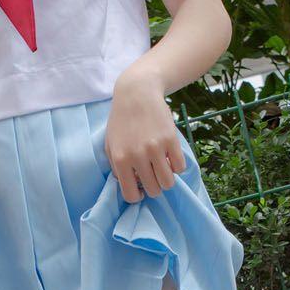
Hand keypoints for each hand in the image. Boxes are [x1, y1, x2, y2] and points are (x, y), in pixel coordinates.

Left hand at [104, 66, 186, 202]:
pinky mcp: (171, 140)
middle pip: (154, 191)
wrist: (137, 93)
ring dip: (167, 180)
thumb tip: (130, 186)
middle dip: (154, 187)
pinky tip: (170, 157)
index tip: (140, 188)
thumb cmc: (121, 121)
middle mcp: (138, 156)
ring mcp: (156, 148)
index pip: (131, 196)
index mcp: (120, 159)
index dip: (137, 196)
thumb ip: (116, 168)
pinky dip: (177, 166)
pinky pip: (180, 167)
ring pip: (168, 183)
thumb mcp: (110, 144)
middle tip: (153, 176)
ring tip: (162, 169)